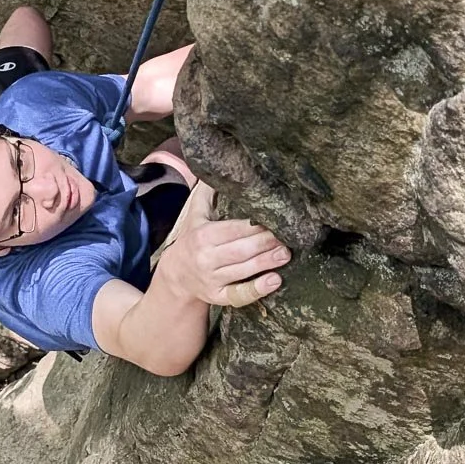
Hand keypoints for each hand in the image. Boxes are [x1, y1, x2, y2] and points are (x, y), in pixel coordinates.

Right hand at [158, 182, 290, 307]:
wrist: (176, 275)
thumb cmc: (192, 239)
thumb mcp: (195, 214)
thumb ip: (206, 193)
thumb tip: (217, 166)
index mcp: (203, 235)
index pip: (233, 229)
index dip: (255, 226)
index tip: (274, 219)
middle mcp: (206, 258)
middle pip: (241, 250)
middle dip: (266, 243)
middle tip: (289, 237)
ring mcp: (212, 279)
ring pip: (243, 271)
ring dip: (267, 262)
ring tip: (286, 254)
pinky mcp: (218, 297)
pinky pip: (239, 296)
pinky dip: (257, 290)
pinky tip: (274, 280)